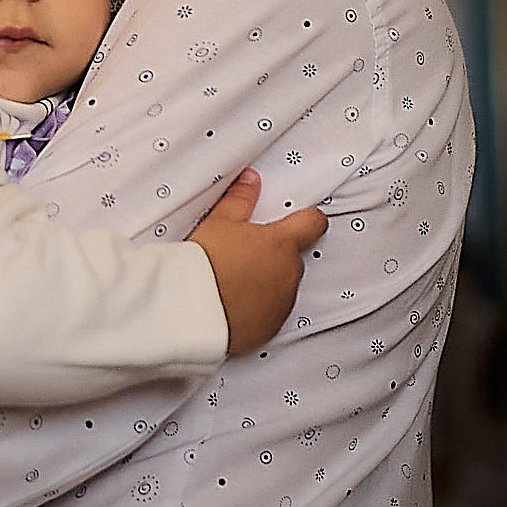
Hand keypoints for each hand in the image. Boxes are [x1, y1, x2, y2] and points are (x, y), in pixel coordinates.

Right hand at [188, 169, 328, 353]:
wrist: (193, 308)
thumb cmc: (206, 262)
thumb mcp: (219, 222)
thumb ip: (240, 199)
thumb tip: (251, 179)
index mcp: (281, 243)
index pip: (313, 224)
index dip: (309, 219)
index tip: (302, 219)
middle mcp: (289, 273)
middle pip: (294, 258)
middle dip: (277, 255)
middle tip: (248, 254)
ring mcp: (282, 302)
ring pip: (284, 287)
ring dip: (270, 282)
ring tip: (237, 281)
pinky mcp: (271, 327)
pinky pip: (272, 313)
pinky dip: (260, 309)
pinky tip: (237, 303)